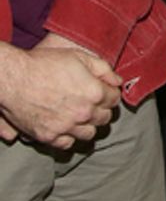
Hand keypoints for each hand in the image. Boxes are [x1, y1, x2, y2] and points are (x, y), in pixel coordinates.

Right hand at [0, 37, 120, 149]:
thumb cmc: (45, 64)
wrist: (13, 78)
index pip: (114, 99)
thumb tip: (117, 81)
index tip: (104, 91)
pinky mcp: (48, 136)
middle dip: (102, 109)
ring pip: (89, 134)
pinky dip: (70, 137)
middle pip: (104, 118)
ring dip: (89, 125)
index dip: (111, 93)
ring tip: (82, 116)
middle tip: (93, 103)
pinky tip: (67, 128)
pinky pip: (67, 144)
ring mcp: (66, 127)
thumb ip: (103, 69)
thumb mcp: (79, 57)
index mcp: (94, 92)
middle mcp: (83, 113)